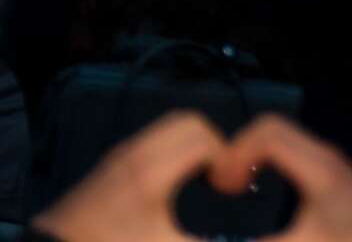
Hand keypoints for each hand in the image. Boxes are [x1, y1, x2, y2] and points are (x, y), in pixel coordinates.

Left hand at [32, 112, 224, 241]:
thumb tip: (239, 236)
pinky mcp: (112, 163)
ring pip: (168, 127)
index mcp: (151, 171)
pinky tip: (177, 184)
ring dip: (193, 145)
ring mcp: (121, 154)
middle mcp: (135, 152)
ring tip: (206, 180)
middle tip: (224, 179)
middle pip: (187, 121)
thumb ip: (203, 238)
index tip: (233, 187)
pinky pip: (153, 140)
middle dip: (214, 145)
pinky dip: (174, 150)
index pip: (202, 137)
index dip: (229, 158)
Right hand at [211, 115, 351, 241]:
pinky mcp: (336, 177)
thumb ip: (268, 241)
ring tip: (237, 185)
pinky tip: (264, 188)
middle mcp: (325, 157)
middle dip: (240, 150)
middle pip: (272, 129)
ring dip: (255, 155)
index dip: (235, 153)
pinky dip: (270, 161)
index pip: (267, 134)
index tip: (219, 184)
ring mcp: (332, 164)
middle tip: (223, 183)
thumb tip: (224, 240)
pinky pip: (293, 152)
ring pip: (283, 138)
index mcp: (319, 168)